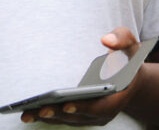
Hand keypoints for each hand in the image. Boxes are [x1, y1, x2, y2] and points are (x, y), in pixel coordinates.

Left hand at [20, 27, 143, 125]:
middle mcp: (105, 112)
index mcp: (119, 97)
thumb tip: (106, 40)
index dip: (84, 107)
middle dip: (60, 114)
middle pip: (80, 117)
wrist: (131, 78)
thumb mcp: (131, 45)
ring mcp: (92, 117)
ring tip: (27, 113)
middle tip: (41, 109)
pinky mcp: (81, 116)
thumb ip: (122, 39)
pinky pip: (64, 118)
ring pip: (69, 120)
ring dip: (48, 118)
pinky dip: (48, 116)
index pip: (101, 107)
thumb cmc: (127, 59)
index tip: (67, 104)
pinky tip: (29, 112)